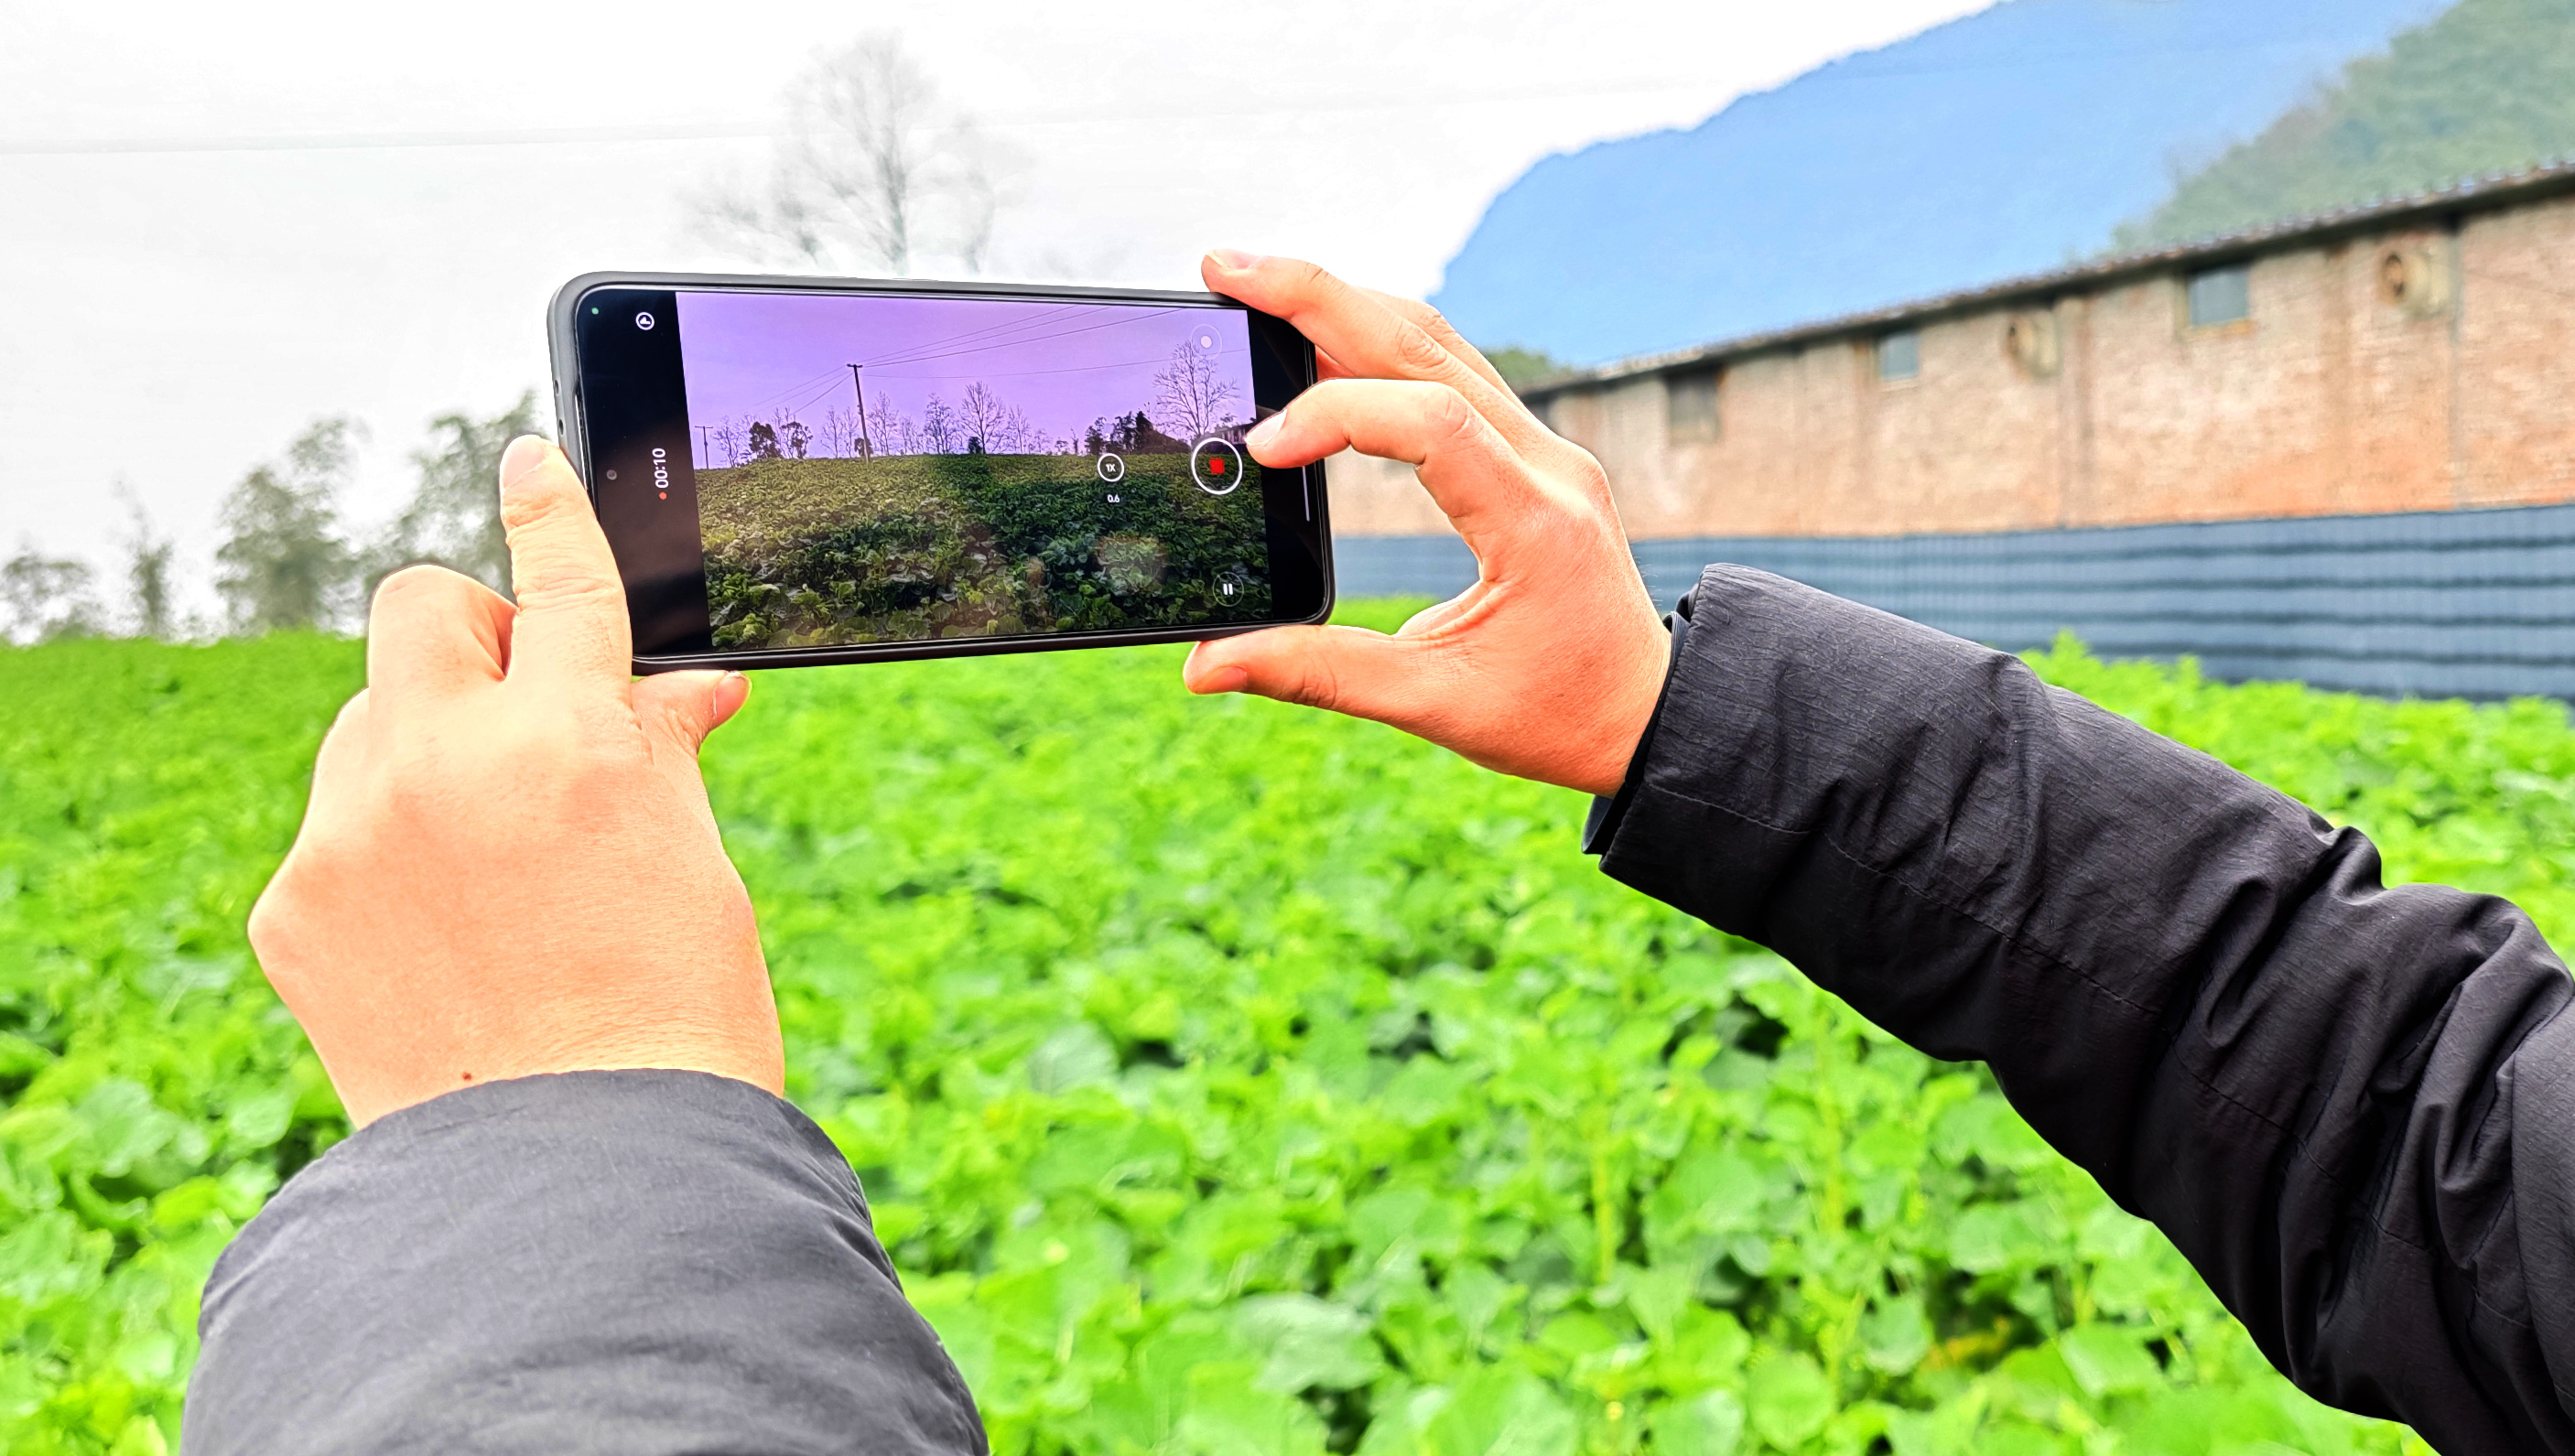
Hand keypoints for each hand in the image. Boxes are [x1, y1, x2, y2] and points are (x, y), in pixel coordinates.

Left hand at [248, 438, 781, 1126]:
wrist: (580, 1187)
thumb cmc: (673, 1023)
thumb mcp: (695, 867)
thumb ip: (662, 752)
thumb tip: (684, 687)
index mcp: (574, 741)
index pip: (562, 580)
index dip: (551, 507)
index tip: (527, 458)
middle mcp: (447, 762)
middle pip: (418, 611)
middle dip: (470, 633)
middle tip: (518, 702)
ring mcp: (354, 833)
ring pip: (368, 719)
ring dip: (424, 747)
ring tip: (486, 855)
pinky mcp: (294, 906)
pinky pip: (335, 828)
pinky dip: (384, 851)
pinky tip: (441, 933)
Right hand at [1183, 252, 1669, 796]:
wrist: (1648, 717)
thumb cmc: (1555, 719)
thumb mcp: (1434, 705)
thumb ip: (1318, 675)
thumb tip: (1205, 666)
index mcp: (1533, 521)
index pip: (1431, 420)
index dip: (1335, 413)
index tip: (1263, 449)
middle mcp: (1547, 464)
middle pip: (1427, 344)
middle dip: (1319, 297)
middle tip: (1224, 267)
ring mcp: (1545, 450)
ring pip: (1440, 343)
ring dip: (1346, 306)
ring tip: (1256, 290)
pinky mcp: (1531, 455)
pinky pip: (1452, 373)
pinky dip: (1379, 346)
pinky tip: (1316, 341)